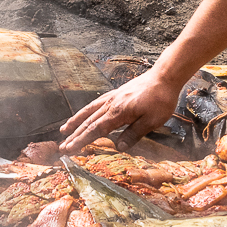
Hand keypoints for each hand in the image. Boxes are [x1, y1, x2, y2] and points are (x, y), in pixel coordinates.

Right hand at [60, 70, 185, 152]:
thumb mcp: (152, 121)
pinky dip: (86, 110)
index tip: (70, 149)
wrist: (164, 76)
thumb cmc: (161, 99)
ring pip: (89, 112)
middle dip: (74, 135)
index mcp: (118, 113)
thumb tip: (119, 147)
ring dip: (75, 122)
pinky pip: (95, 103)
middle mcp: (111, 104)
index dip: (81, 141)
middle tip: (62, 147)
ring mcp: (112, 98)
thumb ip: (134, 134)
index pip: (95, 130)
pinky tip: (83, 114)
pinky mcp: (116, 94)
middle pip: (88, 122)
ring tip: (64, 130)